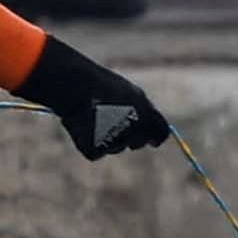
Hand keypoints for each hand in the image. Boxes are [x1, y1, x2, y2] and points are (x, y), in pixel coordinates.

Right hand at [22, 41, 170, 161]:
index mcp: (148, 118)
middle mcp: (134, 135)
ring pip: (115, 146)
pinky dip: (89, 141)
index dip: (155, 136)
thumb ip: (146, 113)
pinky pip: (95, 150)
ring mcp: (113, 144)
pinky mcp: (94, 151)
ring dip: (108, 136)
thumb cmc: (103, 86)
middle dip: (130, 136)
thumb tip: (154, 135)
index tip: (151, 138)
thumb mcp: (131, 94)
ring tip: (94, 115)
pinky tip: (83, 125)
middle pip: (137, 143)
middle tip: (114, 120)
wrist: (76, 87)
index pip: (161, 134)